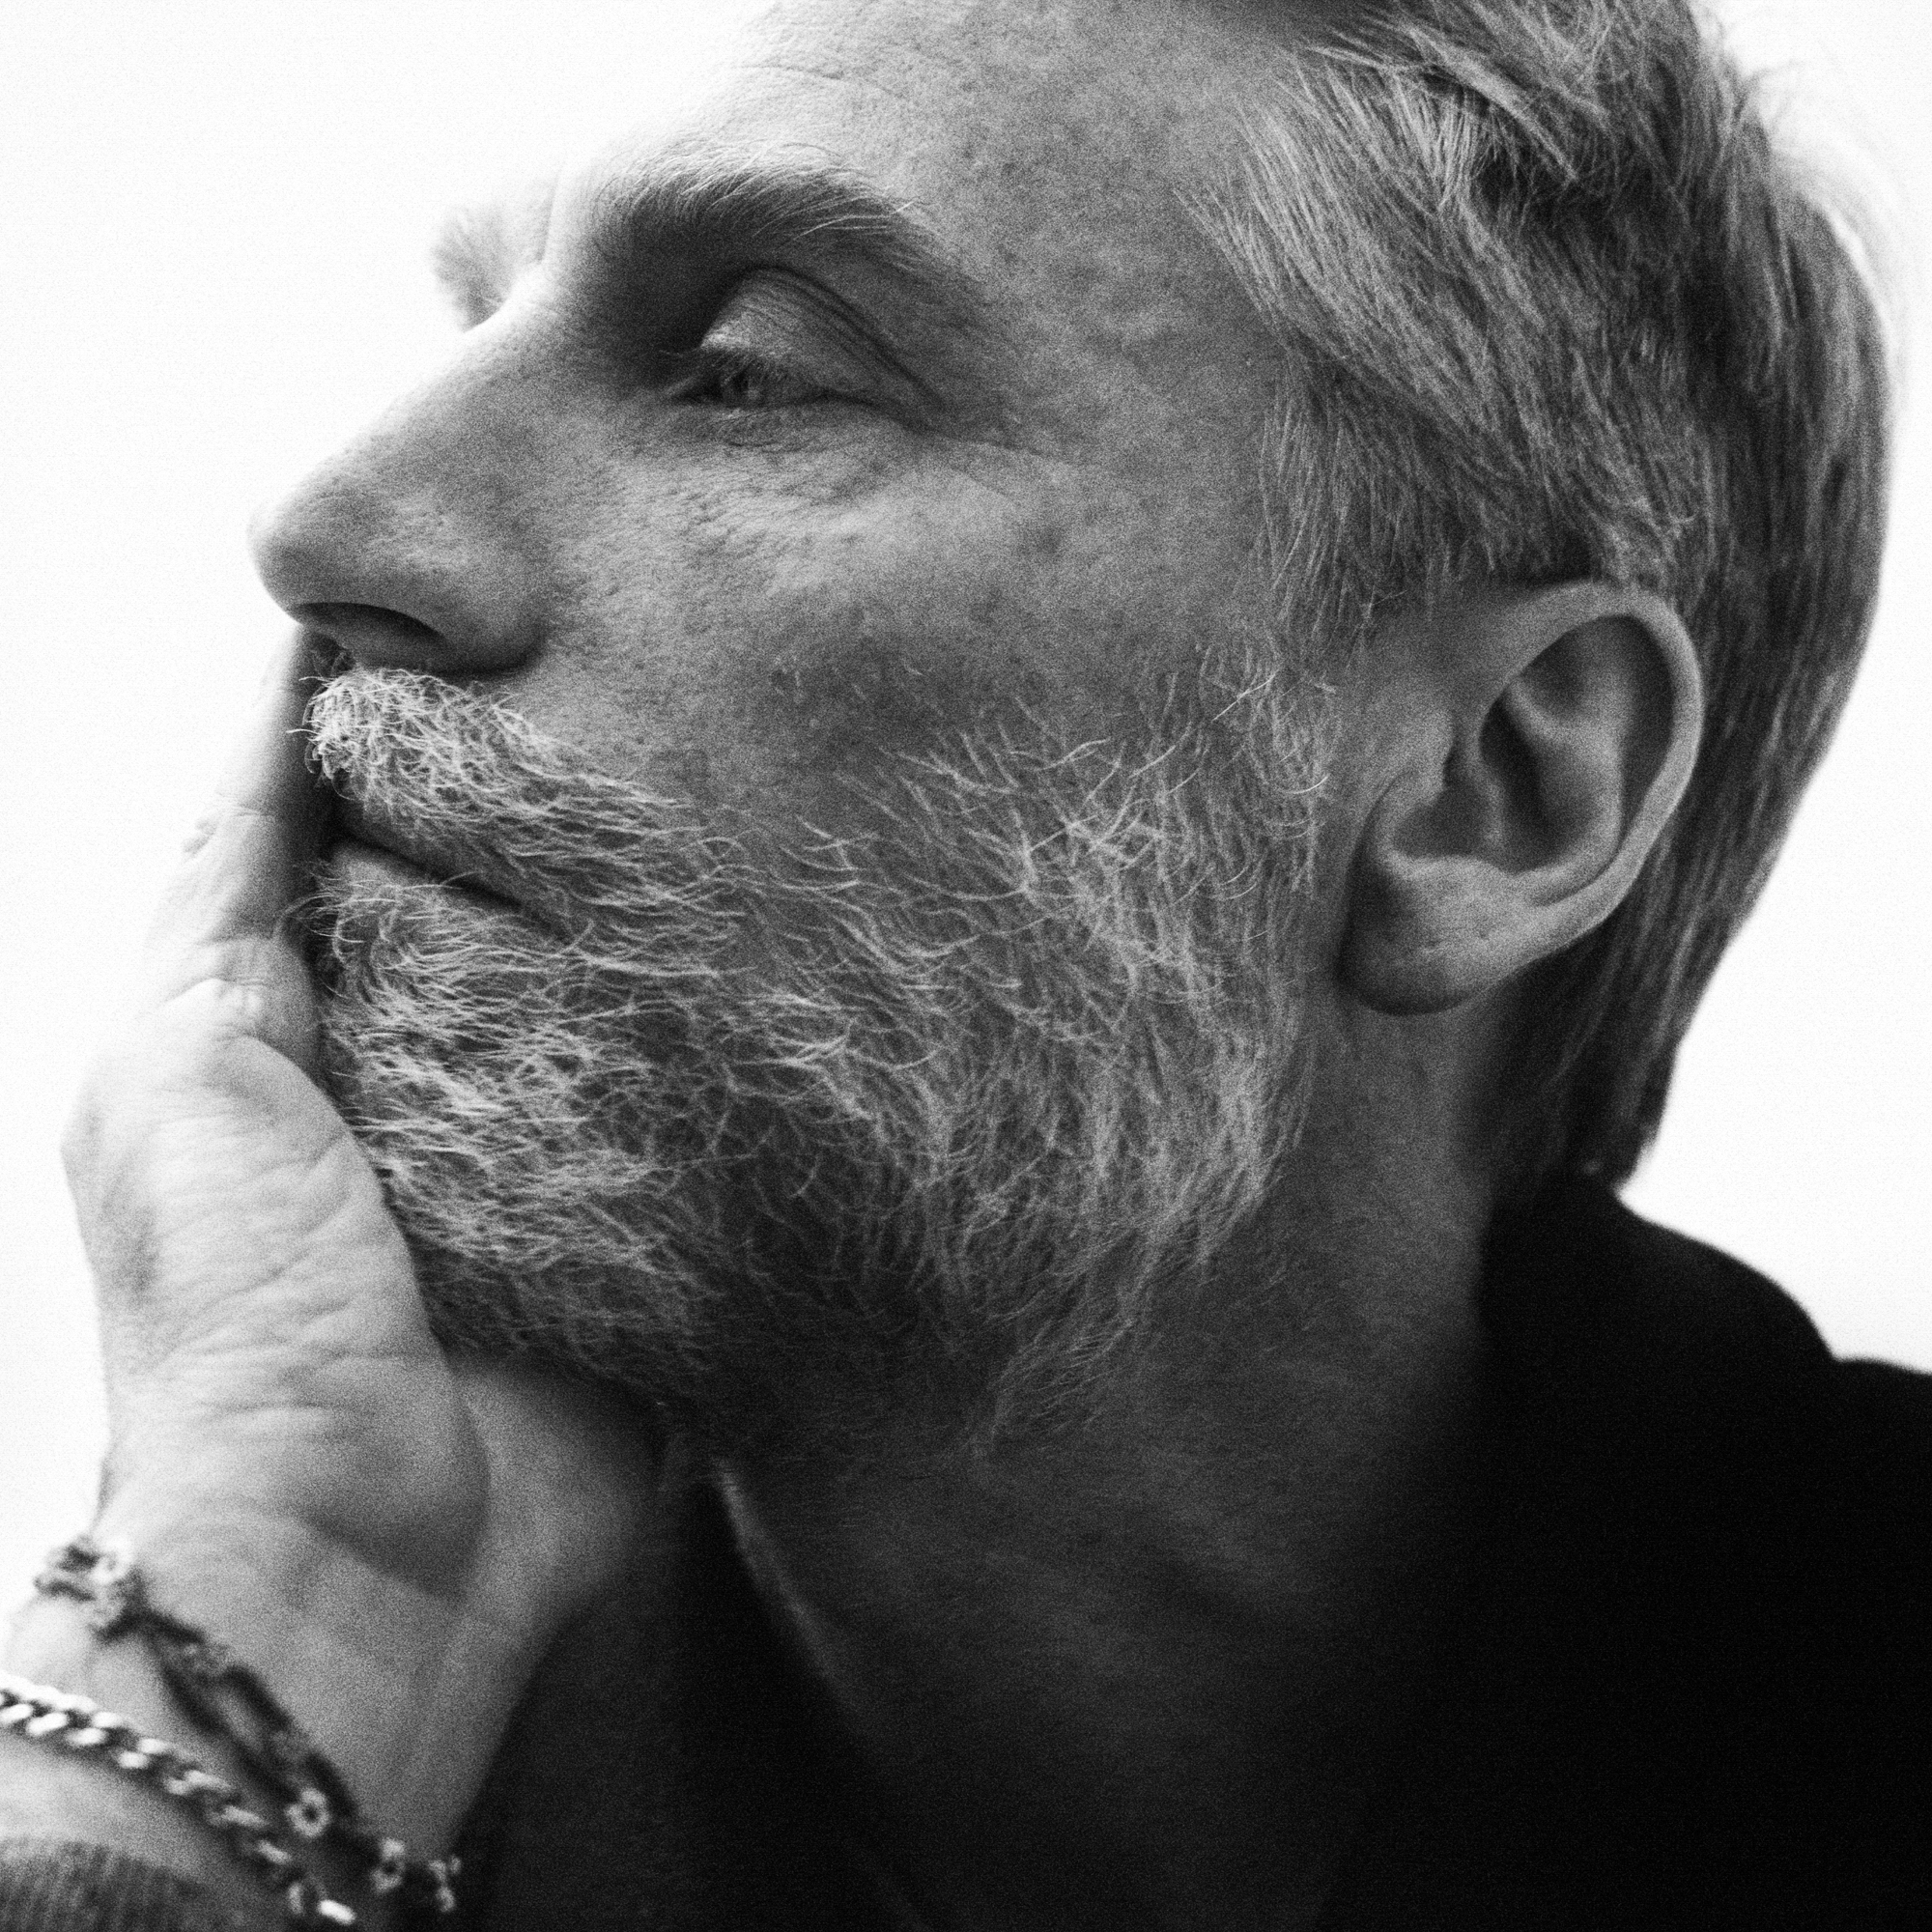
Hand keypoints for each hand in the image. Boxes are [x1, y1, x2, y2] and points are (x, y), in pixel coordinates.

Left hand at [17, 638, 655, 1869]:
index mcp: (286, 1017)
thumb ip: (228, 893)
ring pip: (585, 960)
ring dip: (634, 889)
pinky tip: (762, 922)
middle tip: (638, 663)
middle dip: (537, 790)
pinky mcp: (629, 1195)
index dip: (391, 721)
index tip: (476, 605)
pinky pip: (669, 1075)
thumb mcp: (185, 1065)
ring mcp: (533, 1123)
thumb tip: (276, 708)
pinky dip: (703, 1009)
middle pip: (478, 878)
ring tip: (722, 763)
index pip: (339, 823)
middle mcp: (413, 1053)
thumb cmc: (241, 1314)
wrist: (368, 1546)